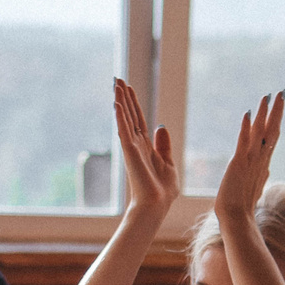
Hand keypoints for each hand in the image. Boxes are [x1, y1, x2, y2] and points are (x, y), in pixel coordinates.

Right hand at [111, 78, 183, 220]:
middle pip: (130, 114)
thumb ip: (164, 145)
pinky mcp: (130, 151)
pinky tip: (117, 102)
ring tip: (116, 84)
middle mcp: (136, 143)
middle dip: (124, 96)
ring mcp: (132, 146)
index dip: (133, 103)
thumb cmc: (162, 190)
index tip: (128, 87)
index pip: (138, 118)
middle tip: (117, 79)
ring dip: (121, 100)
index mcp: (145, 146)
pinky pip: (124, 129)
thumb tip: (161, 127)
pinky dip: (121, 116)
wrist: (157, 204)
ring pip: (125, 118)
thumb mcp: (168, 162)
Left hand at [214, 92, 284, 219]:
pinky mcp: (239, 164)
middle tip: (282, 92)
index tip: (280, 104)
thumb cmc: (243, 205)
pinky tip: (247, 113)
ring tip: (268, 96)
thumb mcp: (255, 187)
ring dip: (264, 113)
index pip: (272, 136)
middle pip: (272, 130)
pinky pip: (243, 142)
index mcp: (263, 162)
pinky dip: (246, 127)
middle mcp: (260, 159)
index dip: (276, 119)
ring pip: (260, 132)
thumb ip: (262, 175)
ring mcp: (250, 161)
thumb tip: (268, 170)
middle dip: (277, 111)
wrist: (236, 219)